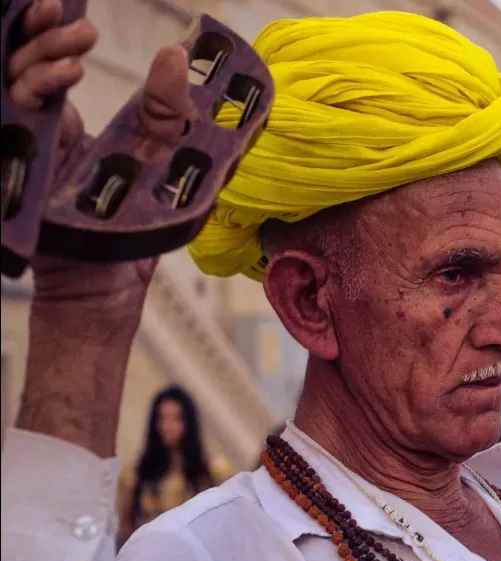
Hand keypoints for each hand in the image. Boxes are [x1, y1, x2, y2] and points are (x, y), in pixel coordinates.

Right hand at [8, 0, 193, 331]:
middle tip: (74, 21)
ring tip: (78, 46)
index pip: (43, 67)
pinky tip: (64, 78)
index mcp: (64, 125)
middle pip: (20, 65)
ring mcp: (24, 147)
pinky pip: (12, 116)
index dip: (45, 33)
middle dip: (41, 34)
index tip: (63, 7)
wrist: (112, 282)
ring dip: (42, 55)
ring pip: (12, 84)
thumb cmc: (134, 223)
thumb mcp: (163, 154)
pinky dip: (36, 90)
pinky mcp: (18, 165)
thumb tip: (174, 52)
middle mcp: (37, 131)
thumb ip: (167, 107)